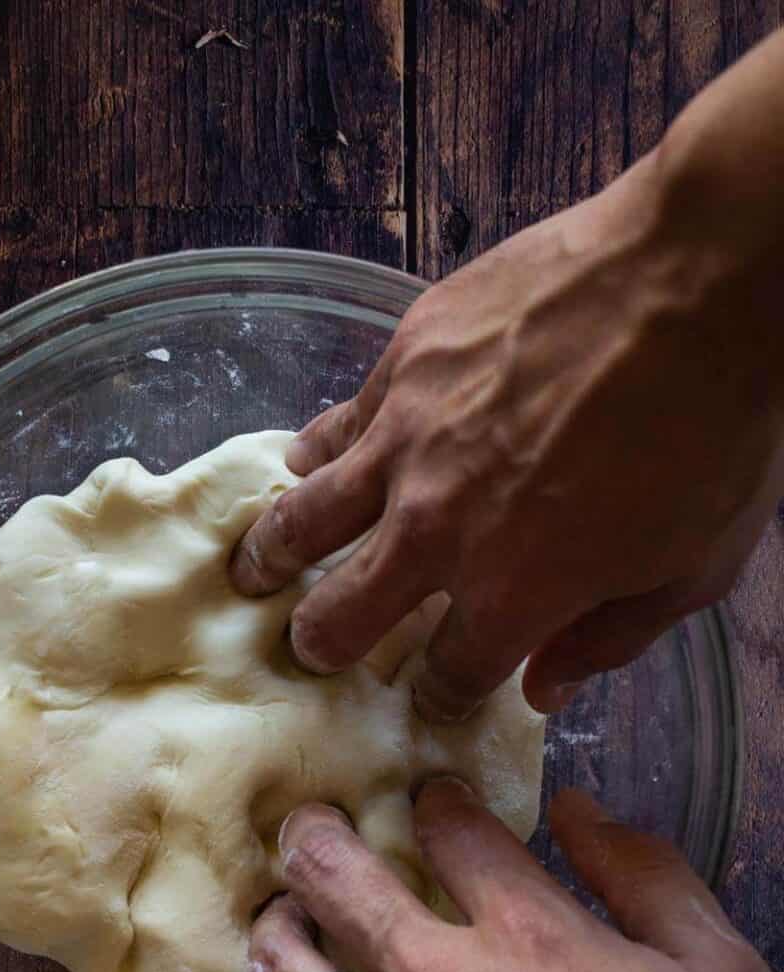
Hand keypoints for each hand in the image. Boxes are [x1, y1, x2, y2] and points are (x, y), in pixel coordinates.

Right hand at [232, 151, 783, 720]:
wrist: (702, 274)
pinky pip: (331, 426)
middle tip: (311, 647)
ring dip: (274, 556)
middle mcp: (435, 532)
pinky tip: (302, 460)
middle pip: (340, 616)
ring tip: (257, 568)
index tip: (436, 690)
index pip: (447, 674)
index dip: (437, 693)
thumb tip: (544, 688)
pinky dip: (313, 454)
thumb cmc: (718, 427)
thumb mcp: (694, 566)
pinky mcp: (400, 365)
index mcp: (511, 595)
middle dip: (322, 645)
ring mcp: (406, 443)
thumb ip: (609, 640)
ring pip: (302, 519)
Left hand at [249, 785, 783, 971]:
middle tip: (306, 829)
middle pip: (334, 880)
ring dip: (282, 934)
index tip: (431, 801)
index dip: (436, 801)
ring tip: (285, 922)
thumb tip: (579, 813)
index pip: (448, 829)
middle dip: (312, 838)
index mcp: (527, 938)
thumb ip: (645, 874)